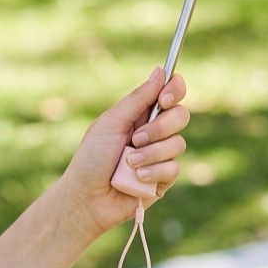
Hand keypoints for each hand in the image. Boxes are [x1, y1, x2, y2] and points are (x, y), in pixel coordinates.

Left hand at [60, 66, 188, 236]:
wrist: (87, 198)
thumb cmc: (92, 157)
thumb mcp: (112, 122)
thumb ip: (138, 99)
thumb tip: (161, 70)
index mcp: (141, 113)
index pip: (170, 92)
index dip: (174, 90)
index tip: (164, 98)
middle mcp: (155, 131)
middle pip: (181, 115)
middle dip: (160, 128)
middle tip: (136, 138)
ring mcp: (161, 155)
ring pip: (178, 144)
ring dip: (151, 154)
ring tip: (129, 163)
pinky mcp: (164, 178)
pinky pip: (174, 169)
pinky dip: (153, 172)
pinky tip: (136, 179)